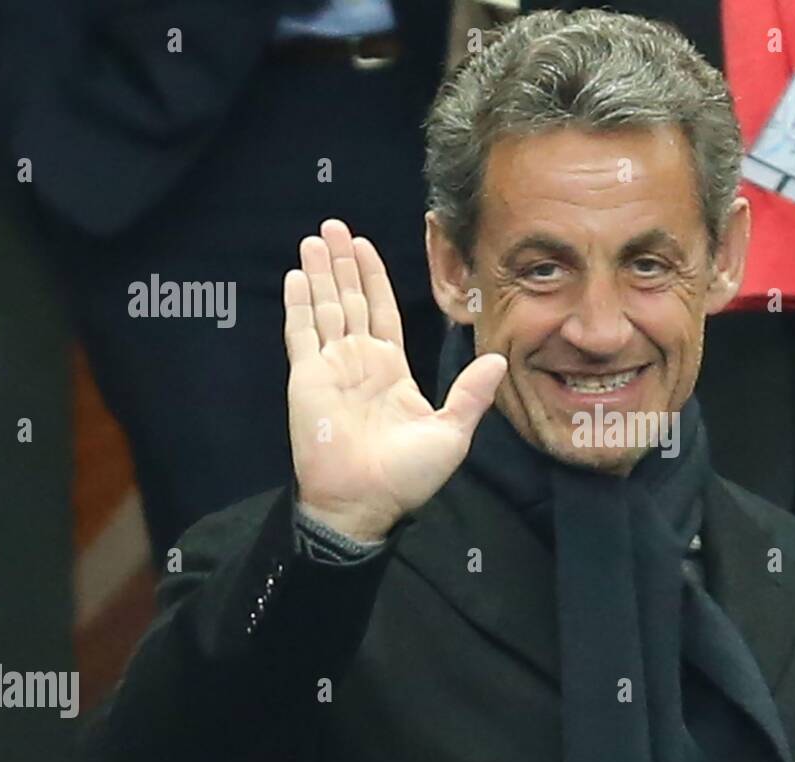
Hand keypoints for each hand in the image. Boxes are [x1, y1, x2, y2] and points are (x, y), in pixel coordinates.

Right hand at [284, 219, 506, 540]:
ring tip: (315, 238)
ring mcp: (330, 368)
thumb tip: (498, 359)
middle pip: (350, 299)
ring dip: (319, 272)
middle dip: (342, 262)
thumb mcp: (451, 431)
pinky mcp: (306, 377)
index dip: (374, 277)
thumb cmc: (408, 475)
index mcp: (391, 371)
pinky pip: (300, 332)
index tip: (365, 246)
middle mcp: (359, 363)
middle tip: (333, 226)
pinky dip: (298, 303)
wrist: (366, 502)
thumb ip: (471, 393)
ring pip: (324, 307)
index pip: (381, 312)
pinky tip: (296, 275)